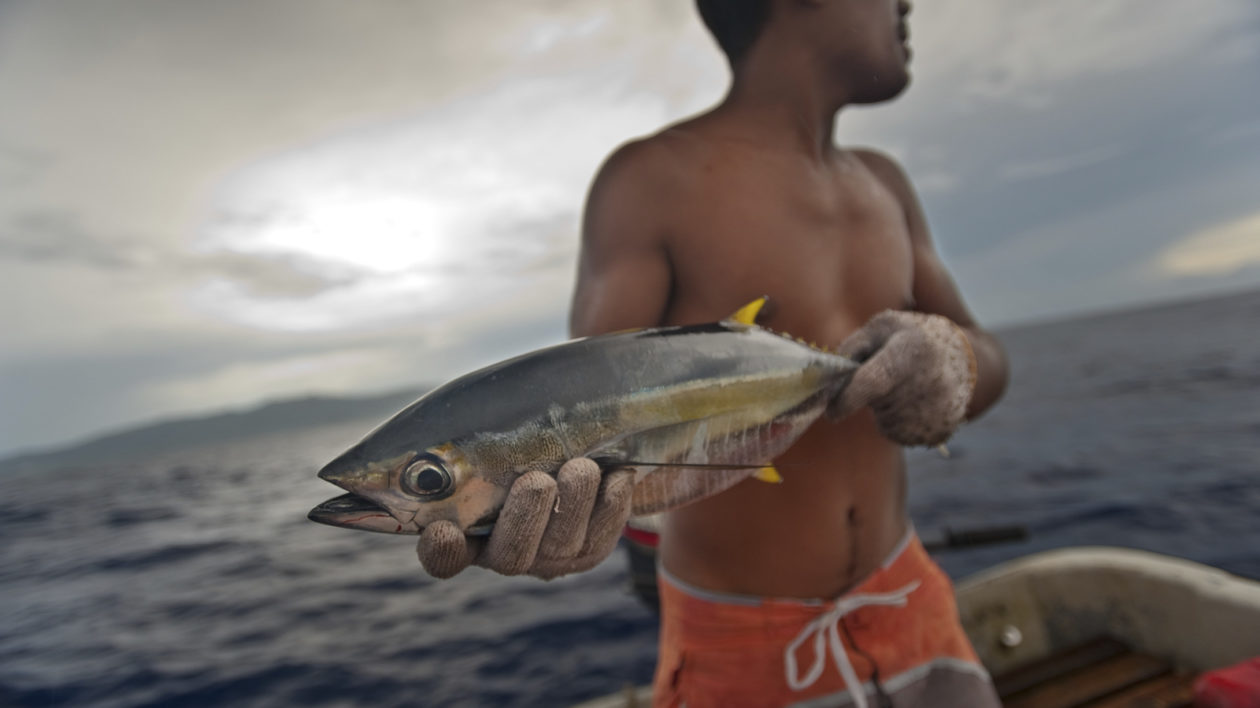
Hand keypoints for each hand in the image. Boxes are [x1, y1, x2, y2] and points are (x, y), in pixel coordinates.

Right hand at [415, 458, 634, 579]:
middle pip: (511, 554)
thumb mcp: (490, 443)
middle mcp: (505, 553)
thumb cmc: (516, 449)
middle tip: (536, 481)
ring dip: (573, 504)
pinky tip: (618, 476)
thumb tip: (470, 412)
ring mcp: (549, 558)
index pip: (445, 556)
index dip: (441, 551)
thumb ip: (476, 441)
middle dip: (525, 517)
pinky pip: (602, 537)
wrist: (569, 459)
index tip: (443, 531)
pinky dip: (612, 506)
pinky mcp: (588, 552)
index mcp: (467, 532)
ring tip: (581, 468)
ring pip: (561, 545)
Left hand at [831, 310, 977, 446]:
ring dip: (883, 409)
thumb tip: (828, 379)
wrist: (966, 362)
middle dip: (866, 398)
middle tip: (878, 381)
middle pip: (877, 403)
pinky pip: (900, 433)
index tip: (831, 410)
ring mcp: (938, 409)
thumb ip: (852, 347)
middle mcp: (929, 382)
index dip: (848, 398)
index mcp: (912, 350)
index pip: (874, 381)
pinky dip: (898, 421)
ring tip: (904, 386)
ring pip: (886, 421)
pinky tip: (914, 402)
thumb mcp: (883, 328)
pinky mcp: (938, 432)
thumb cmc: (913, 339)